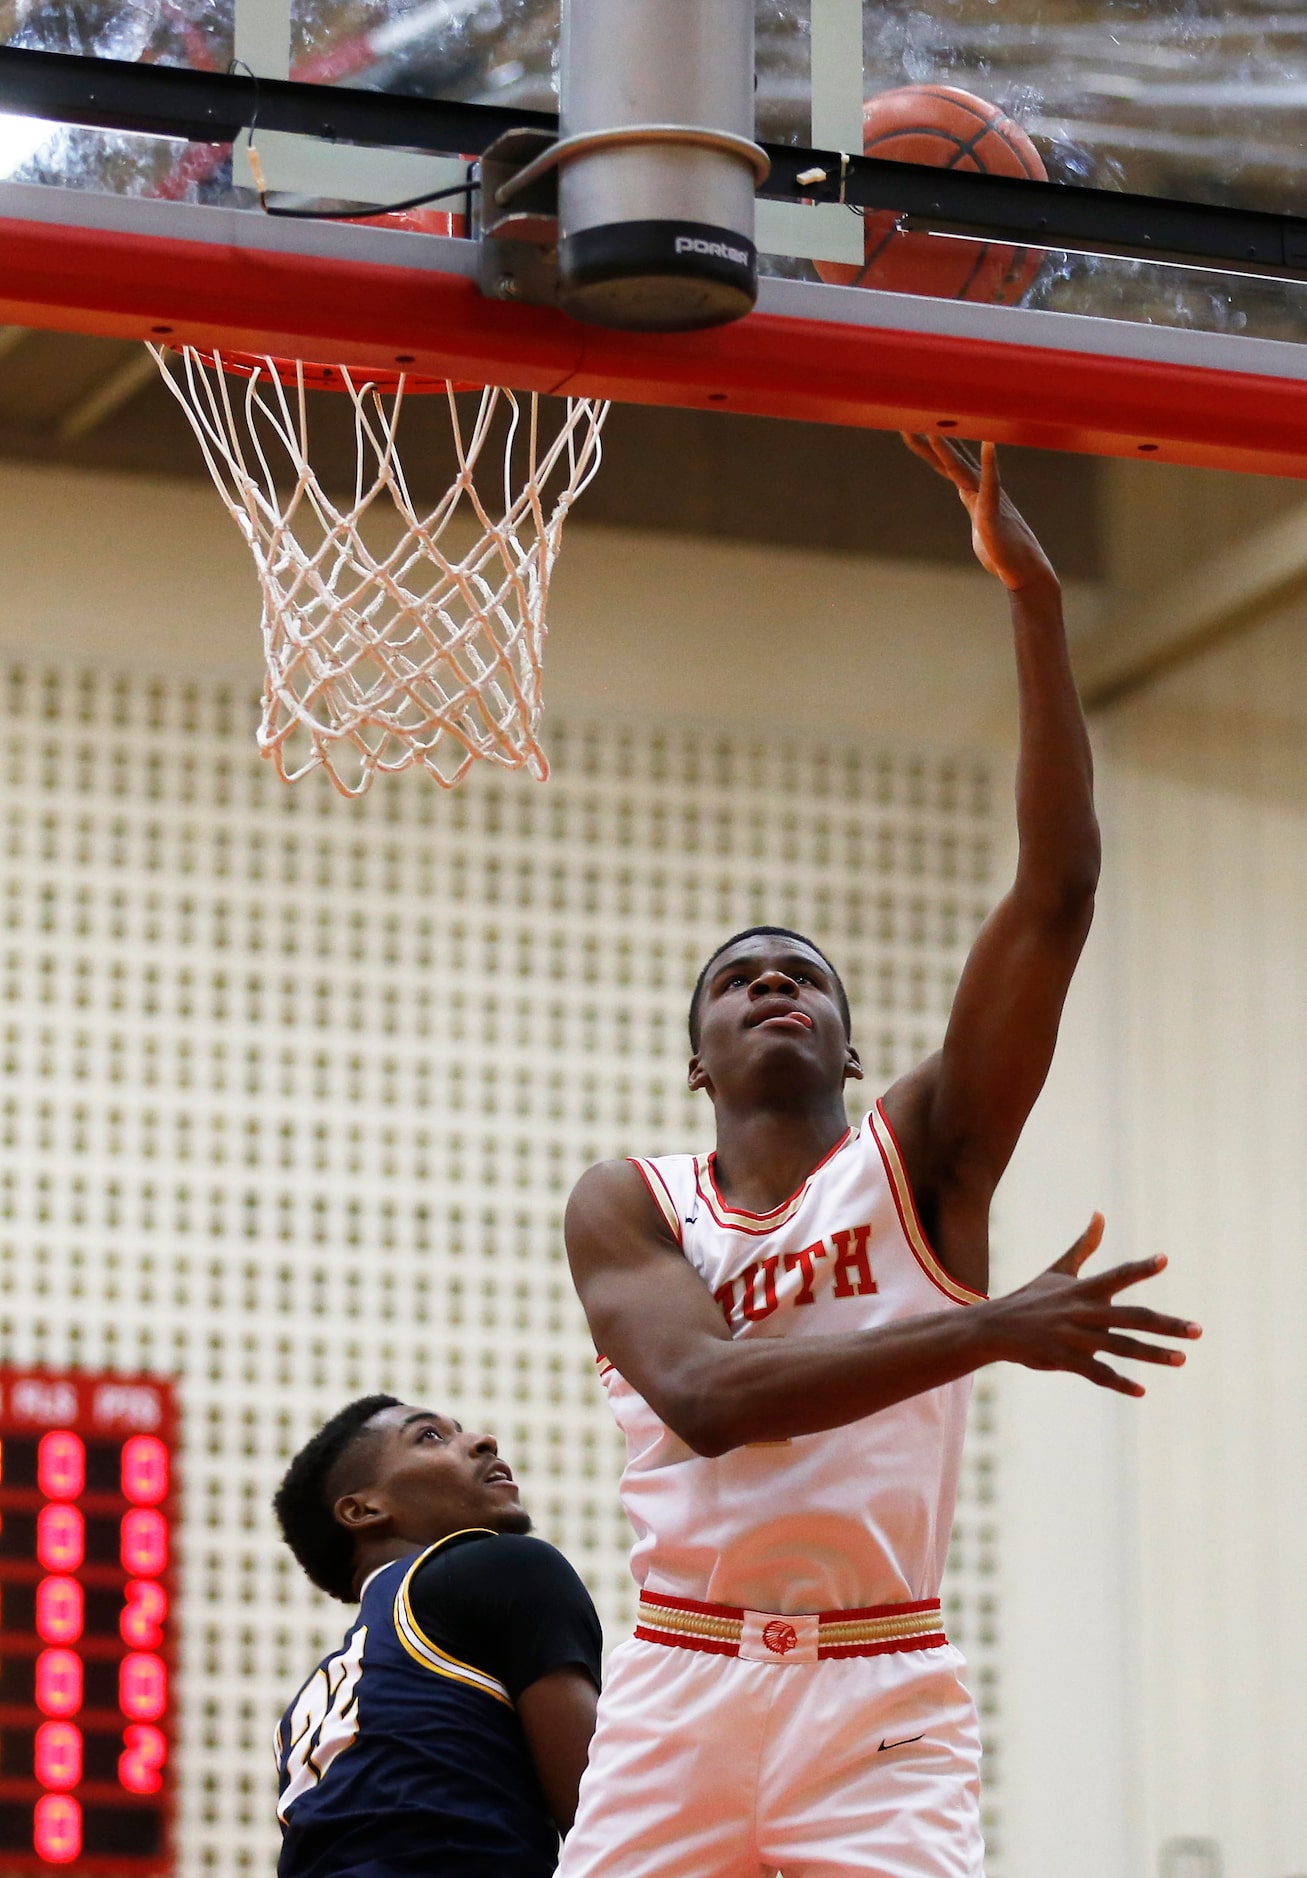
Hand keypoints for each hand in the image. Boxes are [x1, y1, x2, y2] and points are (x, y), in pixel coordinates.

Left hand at [901, 433, 1056, 592]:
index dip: (929, 446)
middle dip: (929, 438)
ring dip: (948, 448)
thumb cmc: (1002, 551)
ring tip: (933, 427)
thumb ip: (974, 506)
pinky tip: (989, 444)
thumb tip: (966, 495)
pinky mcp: (993, 513)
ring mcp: (987, 498)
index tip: (911, 426)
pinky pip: (991, 485)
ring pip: (963, 468)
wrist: (1024, 572)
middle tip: (910, 415)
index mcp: (973, 492)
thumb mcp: (980, 525)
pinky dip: (990, 463)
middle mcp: (979, 489)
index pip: (946, 464)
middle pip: (949, 459)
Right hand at [985, 1213, 1201, 1396]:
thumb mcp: (1059, 1270)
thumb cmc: (1031, 1298)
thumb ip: (1084, 1245)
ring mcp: (1073, 1337)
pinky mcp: (1064, 1359)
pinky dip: (1120, 1383)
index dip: (1141, 1268)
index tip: (1164, 1260)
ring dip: (1154, 1354)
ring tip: (1182, 1359)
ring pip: (1121, 1346)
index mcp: (1083, 1289)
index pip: (1117, 1275)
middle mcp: (1082, 1311)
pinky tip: (1141, 1391)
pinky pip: (1098, 1373)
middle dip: (1167, 1324)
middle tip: (1199, 1330)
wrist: (995, 1327)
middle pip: (1132, 1317)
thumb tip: (1100, 1214)